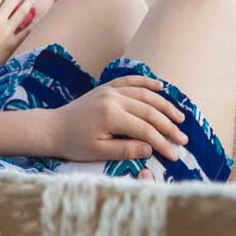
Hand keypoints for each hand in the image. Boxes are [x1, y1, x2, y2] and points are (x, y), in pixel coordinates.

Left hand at [48, 75, 187, 162]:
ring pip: (143, 94)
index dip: (162, 143)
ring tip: (180, 118)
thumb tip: (151, 149)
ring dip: (163, 104)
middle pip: (148, 110)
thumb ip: (126, 150)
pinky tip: (160, 86)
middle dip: (168, 126)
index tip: (175, 155)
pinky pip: (128, 81)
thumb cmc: (74, 143)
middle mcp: (112, 98)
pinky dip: (145, 82)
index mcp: (110, 115)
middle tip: (183, 139)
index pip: (145, 129)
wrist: (52, 127)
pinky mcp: (105, 88)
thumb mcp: (99, 152)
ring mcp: (108, 90)